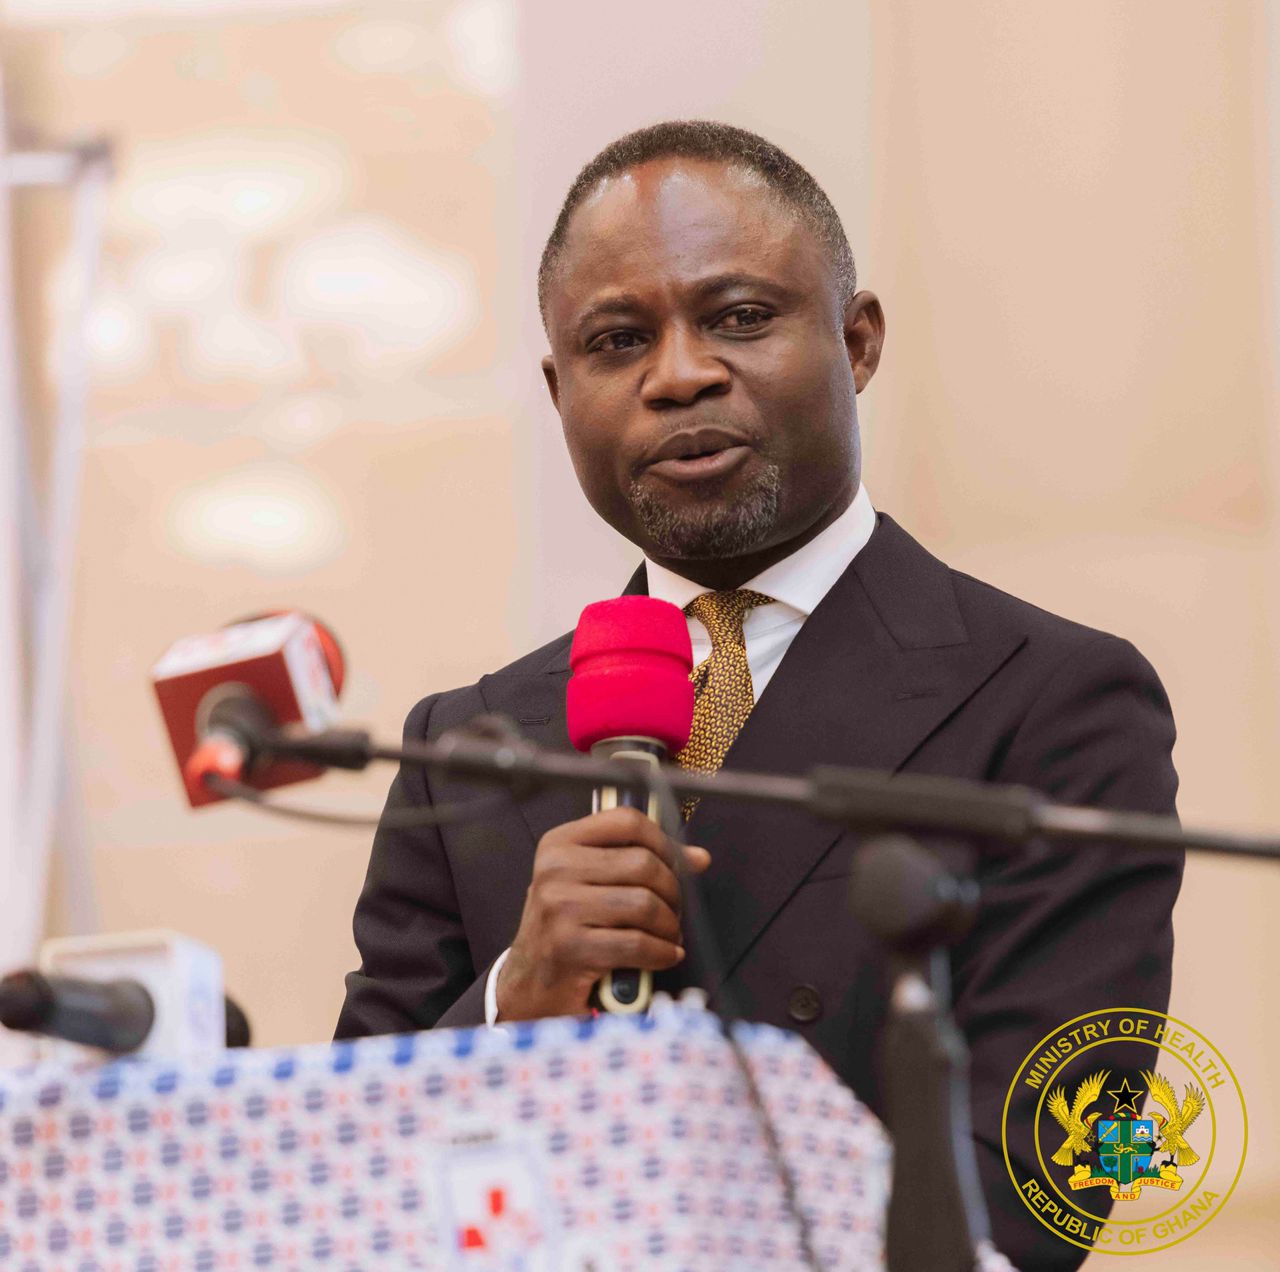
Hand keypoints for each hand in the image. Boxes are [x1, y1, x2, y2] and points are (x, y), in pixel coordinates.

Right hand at [495, 806, 710, 1020]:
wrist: (530, 983)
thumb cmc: (567, 928)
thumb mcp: (591, 884)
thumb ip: (638, 863)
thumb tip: (698, 857)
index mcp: (560, 844)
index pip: (626, 821)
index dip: (664, 840)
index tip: (680, 863)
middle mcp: (555, 870)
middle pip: (643, 863)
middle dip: (672, 891)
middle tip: (675, 910)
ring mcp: (559, 908)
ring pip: (644, 904)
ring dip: (669, 925)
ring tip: (669, 935)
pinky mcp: (569, 948)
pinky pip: (637, 943)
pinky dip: (662, 952)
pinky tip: (664, 955)